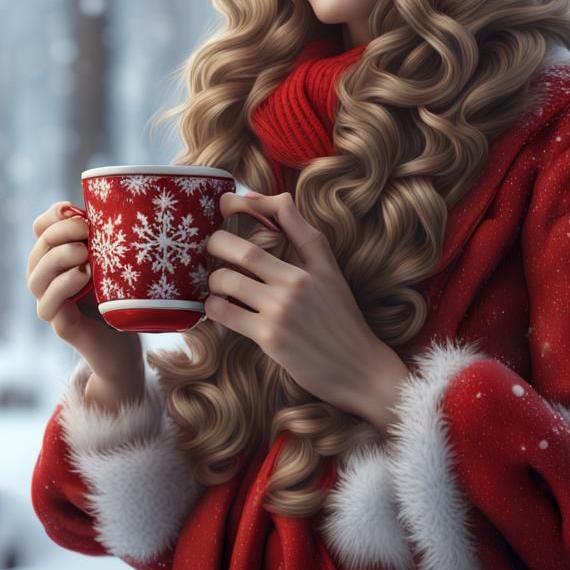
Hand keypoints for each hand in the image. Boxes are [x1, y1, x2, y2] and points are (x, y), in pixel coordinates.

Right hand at [27, 201, 142, 384]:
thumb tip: (120, 202)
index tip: (74, 208)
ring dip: (57, 259)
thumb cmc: (123, 298)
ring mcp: (52, 304)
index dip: (53, 216)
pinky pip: (48, 306)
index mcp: (57, 259)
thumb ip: (109, 236)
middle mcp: (47, 280)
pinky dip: (62, 288)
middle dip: (59, 234)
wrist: (128, 346)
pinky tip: (83, 276)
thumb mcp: (116, 260)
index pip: (40, 229)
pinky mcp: (62, 326)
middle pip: (38, 250)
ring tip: (85, 252)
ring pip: (35, 278)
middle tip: (87, 229)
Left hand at [204, 191, 408, 434]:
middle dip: (216, 243)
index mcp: (317, 260)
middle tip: (209, 247)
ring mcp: (283, 309)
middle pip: (243, 250)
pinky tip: (217, 306)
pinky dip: (213, 306)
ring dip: (213, 280)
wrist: (360, 368)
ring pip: (228, 281)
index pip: (284, 213)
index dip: (250, 201)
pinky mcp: (270, 337)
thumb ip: (304, 239)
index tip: (228, 201)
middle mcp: (299, 281)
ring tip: (215, 283)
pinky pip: (226, 313)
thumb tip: (268, 202)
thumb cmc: (342, 319)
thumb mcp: (331, 273)